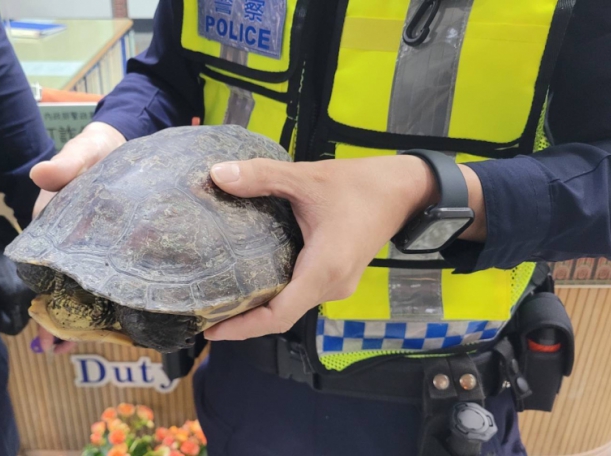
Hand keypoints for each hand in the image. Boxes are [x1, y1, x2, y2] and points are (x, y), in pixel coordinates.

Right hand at [28, 122, 125, 351]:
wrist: (129, 145)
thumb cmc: (96, 151)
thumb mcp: (83, 152)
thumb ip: (67, 163)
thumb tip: (43, 174)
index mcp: (54, 226)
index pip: (41, 267)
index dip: (46, 294)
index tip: (51, 320)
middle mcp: (74, 246)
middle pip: (67, 288)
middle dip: (70, 316)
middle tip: (75, 346)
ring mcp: (100, 253)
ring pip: (95, 291)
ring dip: (100, 315)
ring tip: (111, 342)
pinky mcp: (125, 255)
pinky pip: (125, 281)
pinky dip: (130, 300)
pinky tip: (146, 322)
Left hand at [203, 155, 484, 340]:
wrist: (406, 189)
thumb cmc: (359, 185)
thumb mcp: (307, 177)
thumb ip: (262, 176)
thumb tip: (216, 174)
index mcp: (323, 269)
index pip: (279, 315)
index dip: (243, 327)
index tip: (211, 330)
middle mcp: (331, 286)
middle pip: (281, 316)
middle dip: (244, 320)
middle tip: (205, 311)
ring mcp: (336, 284)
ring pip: (292, 306)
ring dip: (259, 308)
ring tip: (220, 299)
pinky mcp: (337, 277)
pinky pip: (301, 294)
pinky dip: (275, 294)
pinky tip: (250, 280)